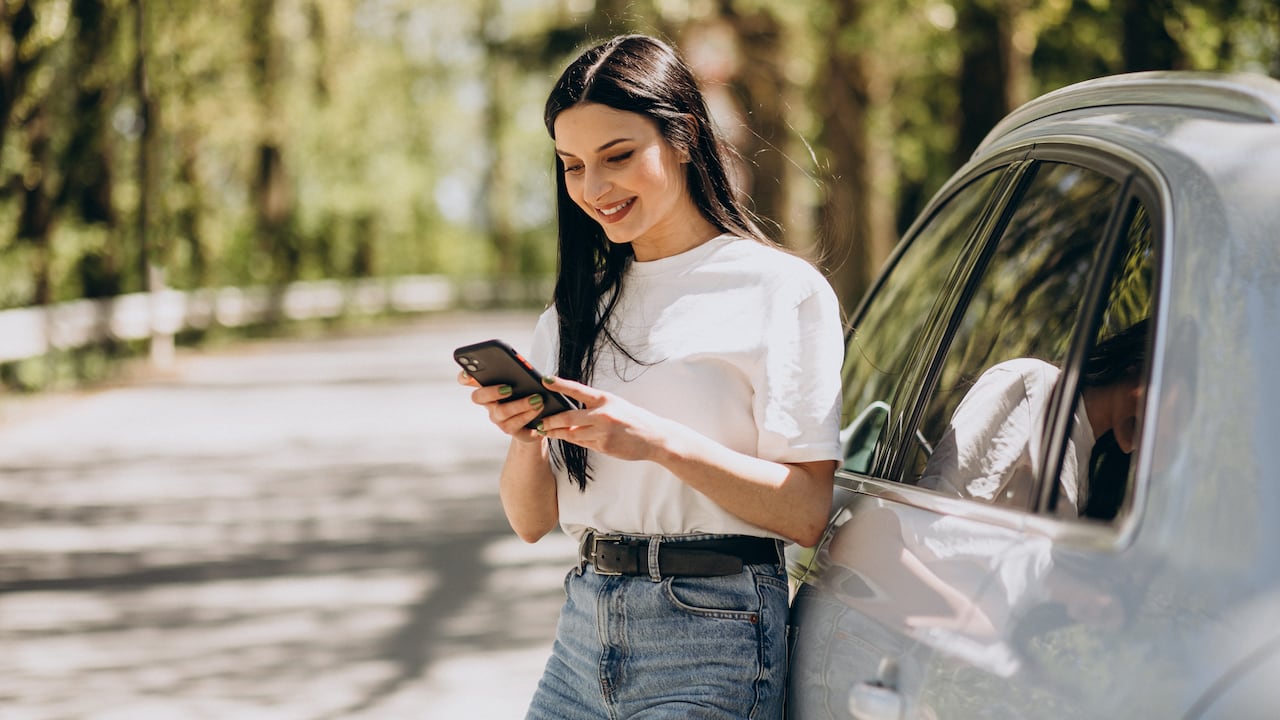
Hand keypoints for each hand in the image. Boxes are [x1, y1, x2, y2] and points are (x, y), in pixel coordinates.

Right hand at [457, 370, 544, 442]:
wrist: (538, 419)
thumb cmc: (527, 393)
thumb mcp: (522, 379)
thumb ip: (516, 370)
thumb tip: (521, 366)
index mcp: (487, 386)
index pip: (467, 380)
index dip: (465, 376)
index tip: (469, 373)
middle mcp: (488, 403)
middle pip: (478, 397)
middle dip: (492, 392)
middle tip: (509, 388)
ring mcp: (497, 417)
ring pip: (501, 412)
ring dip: (520, 404)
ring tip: (537, 398)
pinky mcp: (509, 429)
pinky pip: (516, 423)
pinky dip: (529, 414)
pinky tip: (539, 408)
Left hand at [536, 376, 670, 461]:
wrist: (653, 437)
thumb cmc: (632, 419)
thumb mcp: (615, 405)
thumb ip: (594, 407)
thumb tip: (569, 410)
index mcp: (605, 399)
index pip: (578, 390)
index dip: (560, 385)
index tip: (545, 380)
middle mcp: (603, 415)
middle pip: (568, 418)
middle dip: (551, 421)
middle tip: (539, 422)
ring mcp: (603, 432)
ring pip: (572, 434)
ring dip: (558, 433)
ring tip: (545, 430)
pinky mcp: (604, 446)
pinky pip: (582, 443)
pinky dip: (573, 440)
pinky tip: (565, 437)